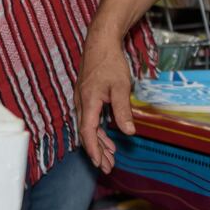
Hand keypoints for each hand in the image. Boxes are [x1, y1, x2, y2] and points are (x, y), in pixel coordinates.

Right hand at [75, 38, 136, 173]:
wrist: (100, 41)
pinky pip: (89, 117)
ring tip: (110, 156)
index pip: (87, 132)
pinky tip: (107, 136)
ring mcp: (82, 98)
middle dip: (97, 151)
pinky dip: (97, 130)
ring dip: (98, 142)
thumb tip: (129, 132)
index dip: (93, 150)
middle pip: (86, 132)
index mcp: (88, 102)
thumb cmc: (110, 61)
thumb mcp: (121, 87)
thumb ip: (123, 111)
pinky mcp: (86, 95)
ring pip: (87, 126)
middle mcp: (81, 102)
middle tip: (108, 168)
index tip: (100, 164)